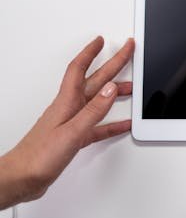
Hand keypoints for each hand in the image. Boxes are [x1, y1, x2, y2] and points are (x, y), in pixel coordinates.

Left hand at [0, 36, 133, 207]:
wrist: (22, 178)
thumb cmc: (39, 156)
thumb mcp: (71, 131)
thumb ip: (93, 111)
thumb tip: (111, 89)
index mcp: (66, 102)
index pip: (79, 69)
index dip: (91, 52)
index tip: (102, 40)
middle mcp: (69, 108)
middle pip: (94, 80)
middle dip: (112, 65)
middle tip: (127, 51)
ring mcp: (71, 122)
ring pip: (98, 101)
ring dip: (115, 92)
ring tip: (131, 86)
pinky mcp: (74, 137)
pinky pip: (98, 124)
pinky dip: (112, 122)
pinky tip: (123, 123)